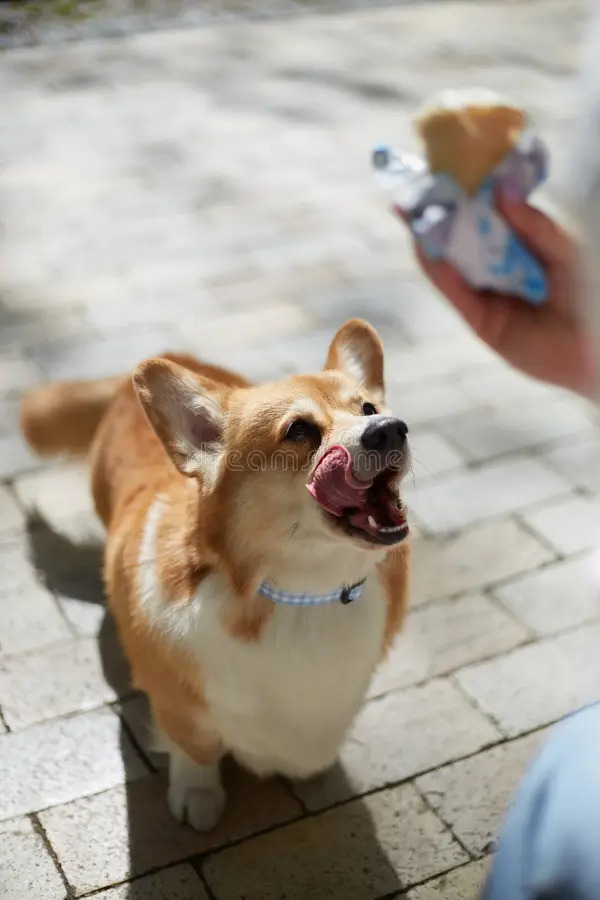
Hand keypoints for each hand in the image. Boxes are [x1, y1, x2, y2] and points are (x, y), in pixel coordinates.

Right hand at [397, 193, 596, 396]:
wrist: (595, 346)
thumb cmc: (590, 293)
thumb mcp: (566, 249)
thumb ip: (534, 224)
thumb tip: (501, 189)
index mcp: (522, 247)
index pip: (488, 218)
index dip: (468, 197)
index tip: (447, 173)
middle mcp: (501, 270)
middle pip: (464, 241)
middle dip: (439, 217)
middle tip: (416, 191)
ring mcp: (489, 297)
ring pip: (454, 267)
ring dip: (432, 243)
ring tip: (413, 216)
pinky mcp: (482, 323)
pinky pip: (458, 296)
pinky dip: (442, 275)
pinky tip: (429, 254)